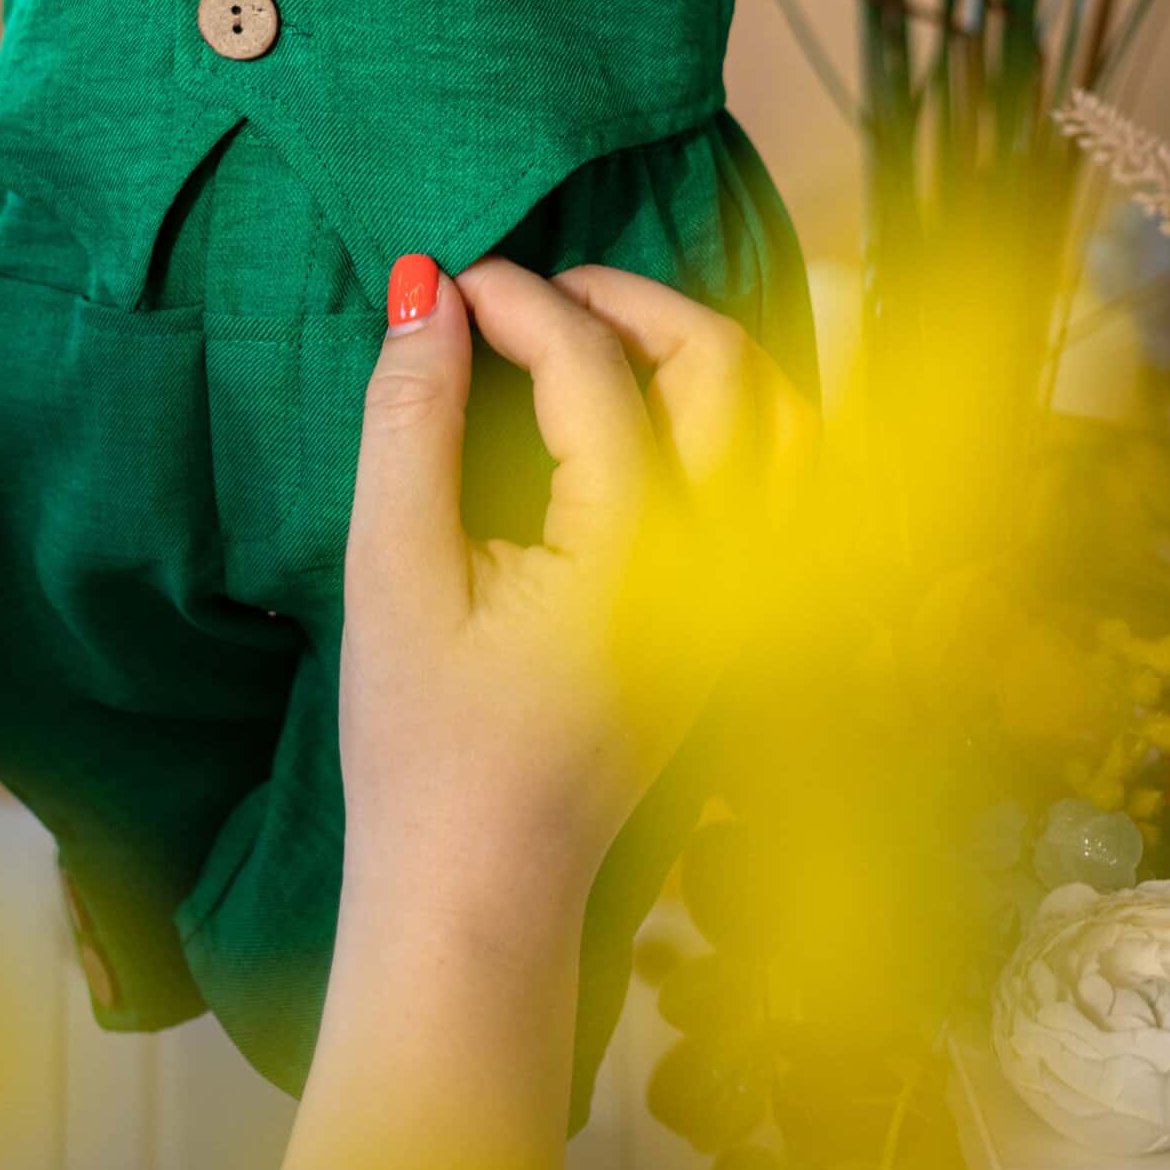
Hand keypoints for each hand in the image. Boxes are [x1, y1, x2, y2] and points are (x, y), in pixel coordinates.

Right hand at [341, 256, 815, 924]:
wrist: (478, 888)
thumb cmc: (421, 744)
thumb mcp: (389, 571)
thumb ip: (409, 422)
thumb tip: (424, 288)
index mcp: (634, 554)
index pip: (598, 370)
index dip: (519, 301)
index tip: (446, 282)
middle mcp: (719, 566)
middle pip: (724, 368)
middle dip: (624, 300)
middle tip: (525, 294)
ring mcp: (746, 596)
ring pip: (777, 418)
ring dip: (694, 349)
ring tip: (592, 334)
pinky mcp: (740, 617)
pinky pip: (780, 479)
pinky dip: (733, 412)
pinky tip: (654, 406)